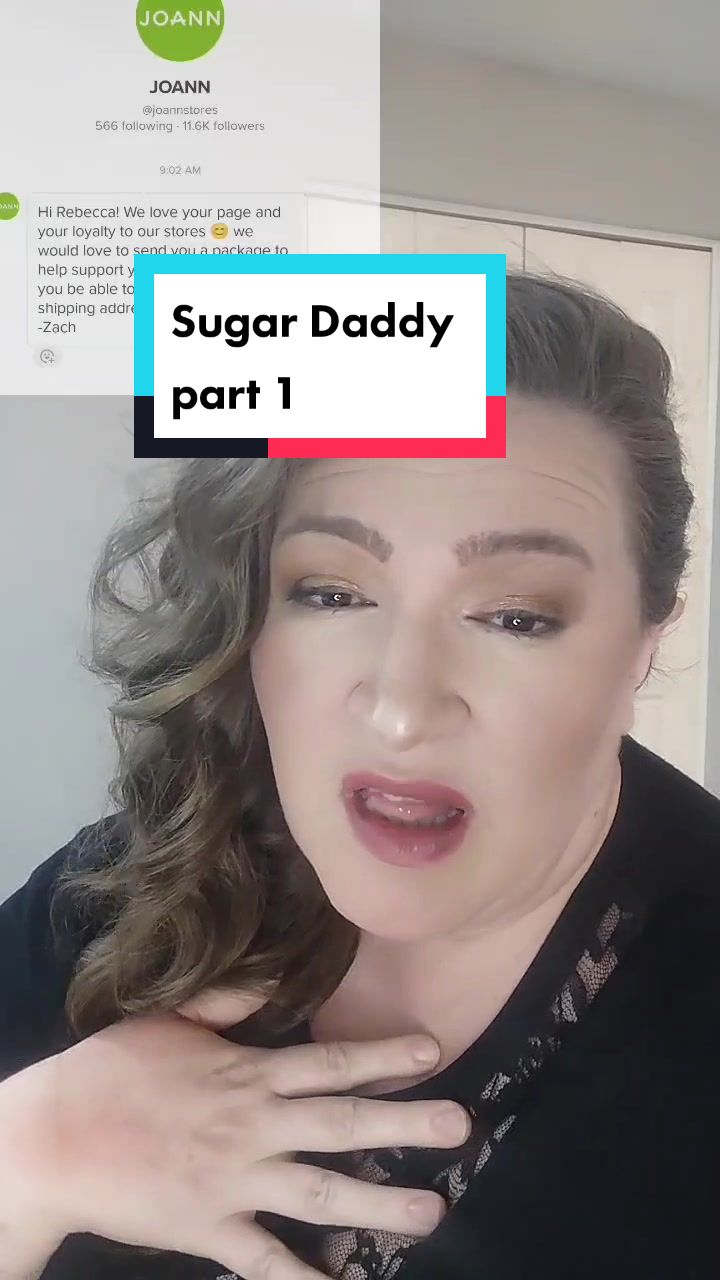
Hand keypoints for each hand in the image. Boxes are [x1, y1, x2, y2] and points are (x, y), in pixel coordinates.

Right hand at [20, 989, 470, 1277]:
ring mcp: (235, 1181)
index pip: (331, 1061)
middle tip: (460, 1127)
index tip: (434, 1052)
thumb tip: (275, 982)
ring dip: (379, 1203)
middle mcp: (254, 1126)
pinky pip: (267, 1261)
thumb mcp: (172, 1018)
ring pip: (321, 1192)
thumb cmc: (111, 1071)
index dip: (385, 1055)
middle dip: (405, 1124)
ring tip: (432, 1211)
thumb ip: (229, 1000)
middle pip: (342, 1123)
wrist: (54, 1138)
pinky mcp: (210, 1229)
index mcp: (247, 1072)